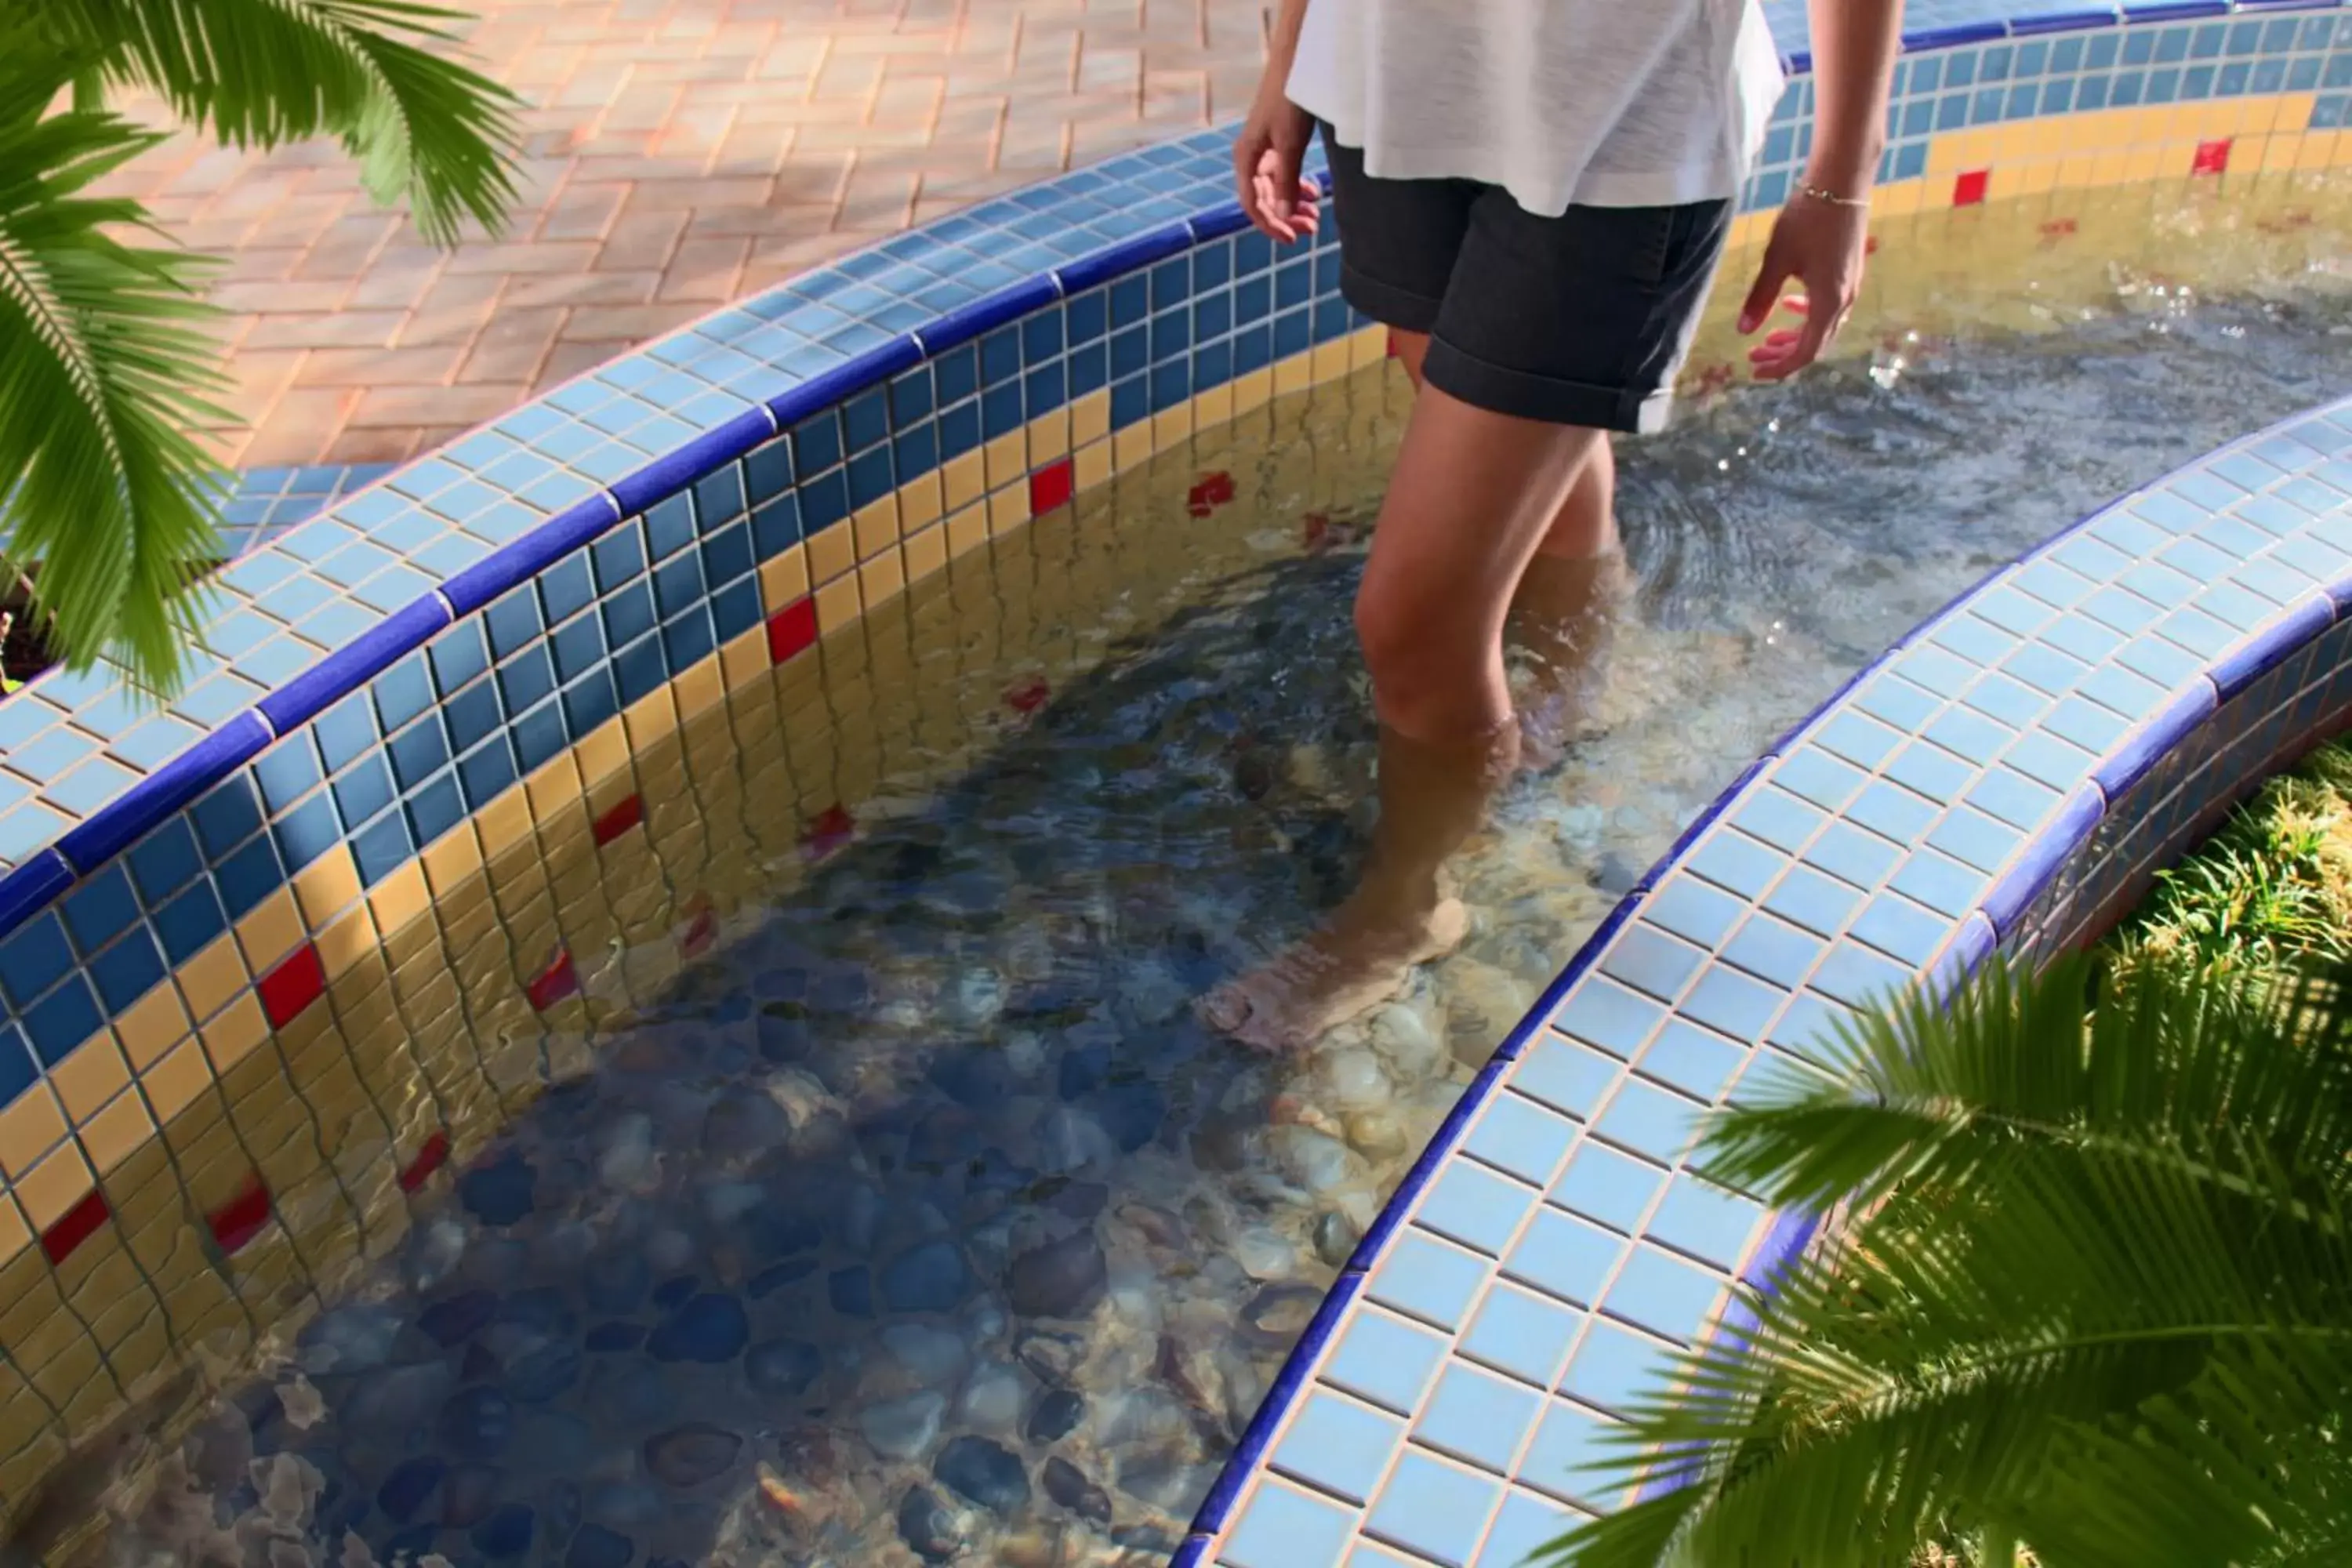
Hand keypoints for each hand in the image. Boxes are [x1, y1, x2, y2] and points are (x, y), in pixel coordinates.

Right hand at [1233, 85, 1320, 244]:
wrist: (1298, 64)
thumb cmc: (1290, 101)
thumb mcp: (1290, 145)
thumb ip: (1287, 183)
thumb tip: (1284, 217)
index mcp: (1246, 159)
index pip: (1253, 204)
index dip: (1271, 225)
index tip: (1292, 239)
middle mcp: (1251, 157)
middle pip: (1265, 200)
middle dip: (1287, 217)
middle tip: (1312, 229)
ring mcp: (1264, 151)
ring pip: (1276, 189)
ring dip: (1294, 205)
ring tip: (1315, 216)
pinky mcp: (1278, 143)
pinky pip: (1284, 175)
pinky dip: (1298, 187)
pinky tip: (1313, 193)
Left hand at [1736, 192, 1869, 380]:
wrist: (1842, 181)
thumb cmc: (1807, 218)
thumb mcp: (1777, 260)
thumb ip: (1761, 297)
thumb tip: (1743, 330)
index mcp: (1828, 302)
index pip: (1806, 352)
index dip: (1780, 367)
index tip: (1755, 370)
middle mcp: (1845, 299)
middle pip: (1815, 343)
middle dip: (1784, 353)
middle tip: (1754, 356)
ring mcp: (1851, 284)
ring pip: (1823, 324)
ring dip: (1795, 333)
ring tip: (1767, 336)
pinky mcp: (1851, 270)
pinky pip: (1829, 304)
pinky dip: (1808, 312)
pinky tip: (1789, 302)